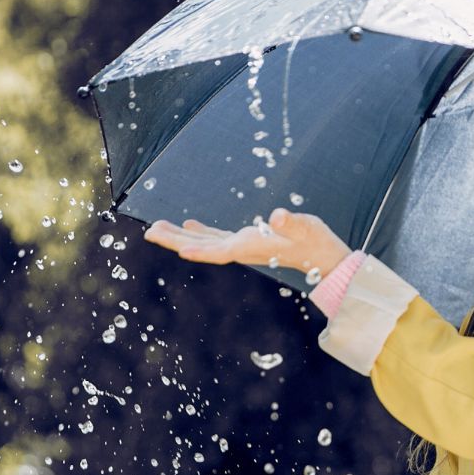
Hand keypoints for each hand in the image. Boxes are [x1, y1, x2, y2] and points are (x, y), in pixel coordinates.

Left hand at [143, 208, 352, 279]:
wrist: (324, 257)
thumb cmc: (316, 241)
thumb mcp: (306, 227)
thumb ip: (292, 223)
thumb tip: (279, 217)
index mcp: (253, 246)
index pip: (222, 251)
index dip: (200, 250)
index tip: (177, 249)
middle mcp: (242, 249)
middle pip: (204, 248)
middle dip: (176, 241)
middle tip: (149, 233)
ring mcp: (243, 246)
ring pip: (206, 243)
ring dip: (181, 237)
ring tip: (157, 228)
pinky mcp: (247, 242)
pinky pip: (217, 238)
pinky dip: (201, 233)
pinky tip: (189, 225)